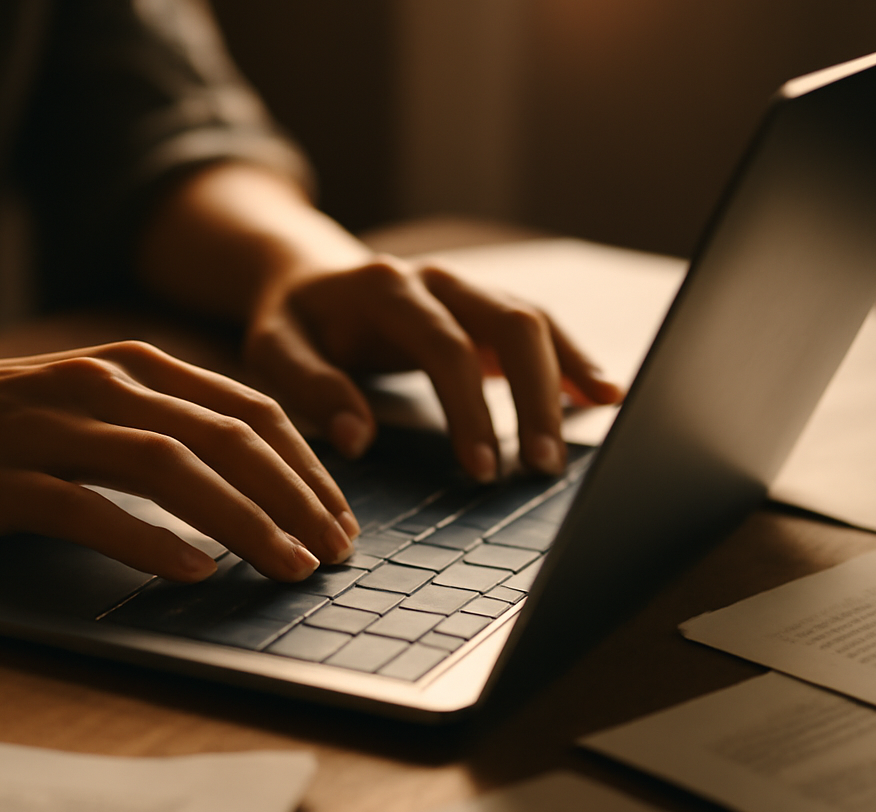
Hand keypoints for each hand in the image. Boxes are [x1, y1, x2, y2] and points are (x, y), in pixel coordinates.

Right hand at [0, 341, 358, 582]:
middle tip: (338, 551)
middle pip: (228, 437)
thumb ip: (145, 423)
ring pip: (174, 470)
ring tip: (291, 567)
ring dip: (246, 521)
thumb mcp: (72, 400)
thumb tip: (231, 478)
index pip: (247, 409)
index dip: (307, 463)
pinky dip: (152, 543)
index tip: (340, 513)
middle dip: (297, 497)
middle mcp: (99, 386)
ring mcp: (51, 431)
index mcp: (125, 365)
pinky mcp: (6, 481)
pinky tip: (194, 573)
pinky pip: (93, 511)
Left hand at [242, 255, 623, 480]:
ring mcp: (466, 289)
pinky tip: (602, 394)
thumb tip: (358, 438)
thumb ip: (311, 387)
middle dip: (534, 396)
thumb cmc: (290, 323)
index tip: (483, 469)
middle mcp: (436, 279)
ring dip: (567, 372)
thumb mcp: (273, 350)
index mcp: (384, 287)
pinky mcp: (483, 309)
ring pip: (534, 320)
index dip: (470, 409)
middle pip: (509, 323)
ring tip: (601, 418)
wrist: (305, 278)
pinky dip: (572, 359)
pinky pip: (539, 328)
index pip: (445, 347)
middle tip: (542, 466)